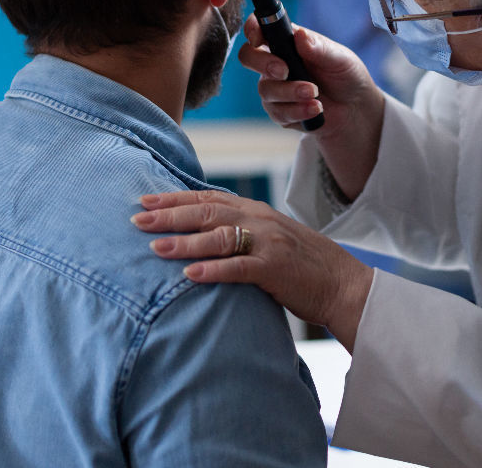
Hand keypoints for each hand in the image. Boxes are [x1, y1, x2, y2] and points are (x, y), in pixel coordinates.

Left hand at [133, 190, 373, 352]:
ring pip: (219, 236)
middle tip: (137, 219)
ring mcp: (269, 243)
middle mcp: (261, 220)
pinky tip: (189, 275)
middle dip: (169, 215)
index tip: (144, 200)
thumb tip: (201, 235)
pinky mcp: (276, 268)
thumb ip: (240, 233)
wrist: (344, 284)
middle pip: (207, 211)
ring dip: (185, 242)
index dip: (175, 198)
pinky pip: (239, 267)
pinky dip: (213, 270)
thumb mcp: (270, 240)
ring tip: (155, 247)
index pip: (209, 198)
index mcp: (257, 211)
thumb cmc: (303, 266)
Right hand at [238, 16, 385, 197]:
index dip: (252, 29)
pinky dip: (298, 111)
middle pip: (248, 57)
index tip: (258, 39)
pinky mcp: (281, 112)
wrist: (356, 108)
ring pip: (266, 90)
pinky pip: (278, 113)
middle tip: (284, 71)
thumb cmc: (346, 75)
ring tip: (314, 93)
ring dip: (290, 92)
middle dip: (263, 63)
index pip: (260, 28)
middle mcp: (276, 62)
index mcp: (287, 41)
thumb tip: (300, 36)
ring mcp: (276, 88)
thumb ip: (319, 48)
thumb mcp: (339, 58)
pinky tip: (316, 108)